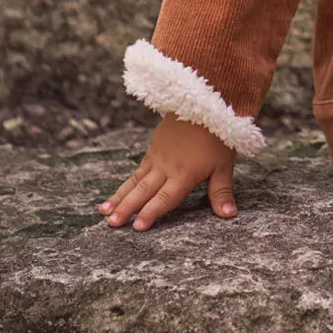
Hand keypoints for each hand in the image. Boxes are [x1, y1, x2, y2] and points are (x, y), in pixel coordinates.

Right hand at [97, 112, 238, 230]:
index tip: (137, 228)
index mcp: (184, 174)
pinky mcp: (153, 148)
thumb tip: (230, 216)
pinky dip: (125, 184)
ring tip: (103, 212)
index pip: (165, 198)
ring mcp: (157, 157)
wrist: (205, 103)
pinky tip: (115, 195)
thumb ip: (222, 192)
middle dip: (127, 209)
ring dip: (119, 197)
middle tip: (111, 224)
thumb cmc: (218, 137)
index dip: (151, 213)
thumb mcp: (224, 165)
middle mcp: (167, 167)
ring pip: (135, 181)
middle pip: (144, 191)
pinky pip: (137, 170)